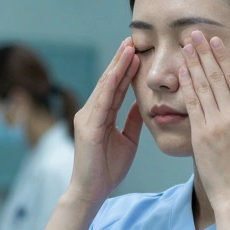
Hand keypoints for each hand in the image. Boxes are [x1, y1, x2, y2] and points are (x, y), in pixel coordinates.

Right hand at [66, 38, 142, 208]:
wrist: (92, 191)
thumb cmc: (107, 170)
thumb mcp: (128, 140)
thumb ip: (132, 121)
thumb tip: (142, 104)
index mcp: (101, 115)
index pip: (116, 87)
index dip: (126, 69)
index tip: (138, 51)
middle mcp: (91, 112)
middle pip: (109, 81)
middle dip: (121, 60)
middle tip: (133, 38)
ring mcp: (87, 118)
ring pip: (105, 86)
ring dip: (117, 66)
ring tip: (128, 47)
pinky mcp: (88, 128)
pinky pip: (101, 102)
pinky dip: (110, 85)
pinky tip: (118, 72)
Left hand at [180, 31, 229, 206]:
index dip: (223, 57)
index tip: (214, 41)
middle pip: (217, 77)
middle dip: (204, 53)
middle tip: (194, 34)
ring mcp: (217, 125)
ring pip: (203, 87)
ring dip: (193, 64)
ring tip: (185, 46)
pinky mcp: (201, 135)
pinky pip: (193, 105)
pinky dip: (187, 87)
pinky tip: (181, 72)